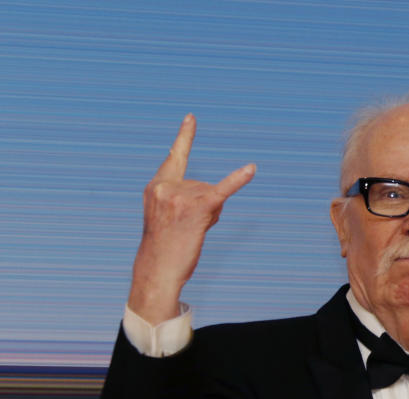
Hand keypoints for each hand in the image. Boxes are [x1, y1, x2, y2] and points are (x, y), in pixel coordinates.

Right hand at [128, 114, 255, 323]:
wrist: (158, 269)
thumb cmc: (164, 247)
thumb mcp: (166, 215)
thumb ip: (187, 198)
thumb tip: (215, 195)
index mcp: (156, 186)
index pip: (174, 158)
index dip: (185, 138)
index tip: (192, 118)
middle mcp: (166, 187)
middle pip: (203, 185)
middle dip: (203, 206)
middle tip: (185, 229)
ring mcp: (181, 197)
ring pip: (214, 196)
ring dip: (210, 216)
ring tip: (191, 232)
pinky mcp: (199, 208)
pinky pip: (222, 190)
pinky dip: (238, 180)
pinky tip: (251, 169)